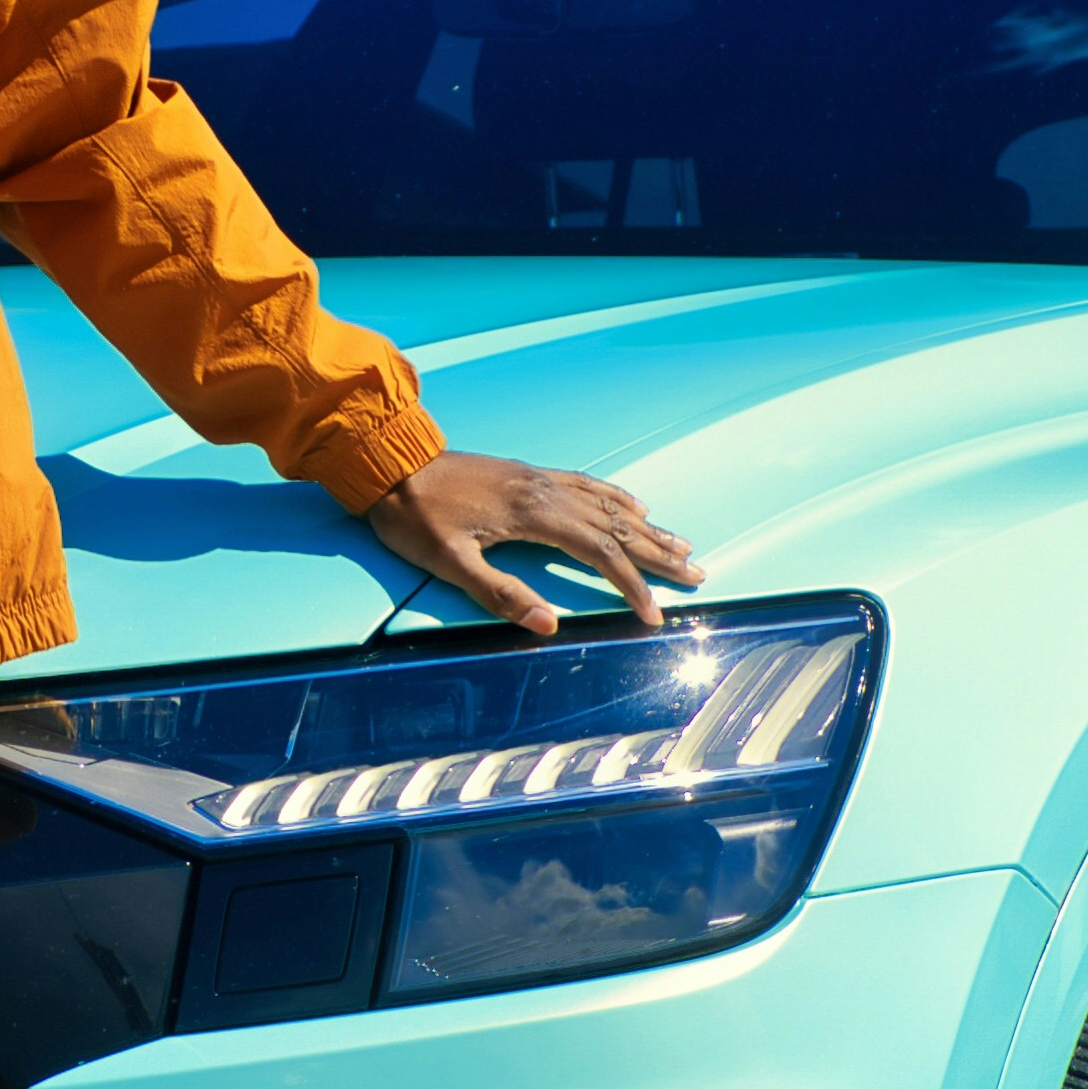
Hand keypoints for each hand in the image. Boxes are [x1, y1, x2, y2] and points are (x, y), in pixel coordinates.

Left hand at [363, 450, 702, 639]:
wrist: (389, 464)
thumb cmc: (415, 518)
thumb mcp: (450, 563)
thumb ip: (500, 594)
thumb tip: (548, 624)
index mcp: (534, 514)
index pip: (600, 555)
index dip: (632, 586)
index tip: (655, 615)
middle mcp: (547, 492)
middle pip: (617, 527)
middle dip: (659, 555)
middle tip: (697, 575)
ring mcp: (541, 479)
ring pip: (609, 505)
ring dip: (648, 527)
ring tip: (682, 546)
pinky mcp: (530, 474)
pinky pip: (589, 485)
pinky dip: (619, 497)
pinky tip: (637, 505)